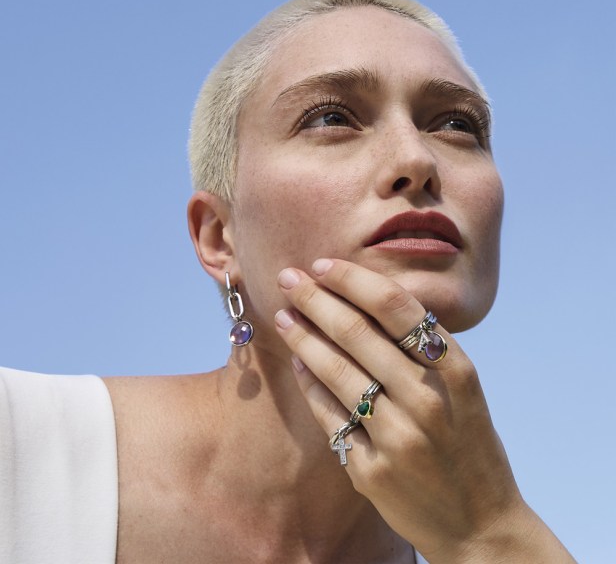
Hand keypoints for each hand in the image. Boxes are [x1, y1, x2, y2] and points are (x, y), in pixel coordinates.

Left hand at [274, 258, 573, 562]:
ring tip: (284, 317)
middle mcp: (427, 400)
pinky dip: (310, 385)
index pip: (396, 307)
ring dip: (303, 337)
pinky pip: (330, 416)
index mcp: (454, 371)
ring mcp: (398, 437)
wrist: (479, 524)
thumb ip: (422, 348)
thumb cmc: (466, 443)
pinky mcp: (373, 471)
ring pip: (336, 371)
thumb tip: (365, 297)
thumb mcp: (462, 388)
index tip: (323, 265)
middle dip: (314, 299)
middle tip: (287, 279)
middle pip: (357, 333)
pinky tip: (298, 363)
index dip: (353, 280)